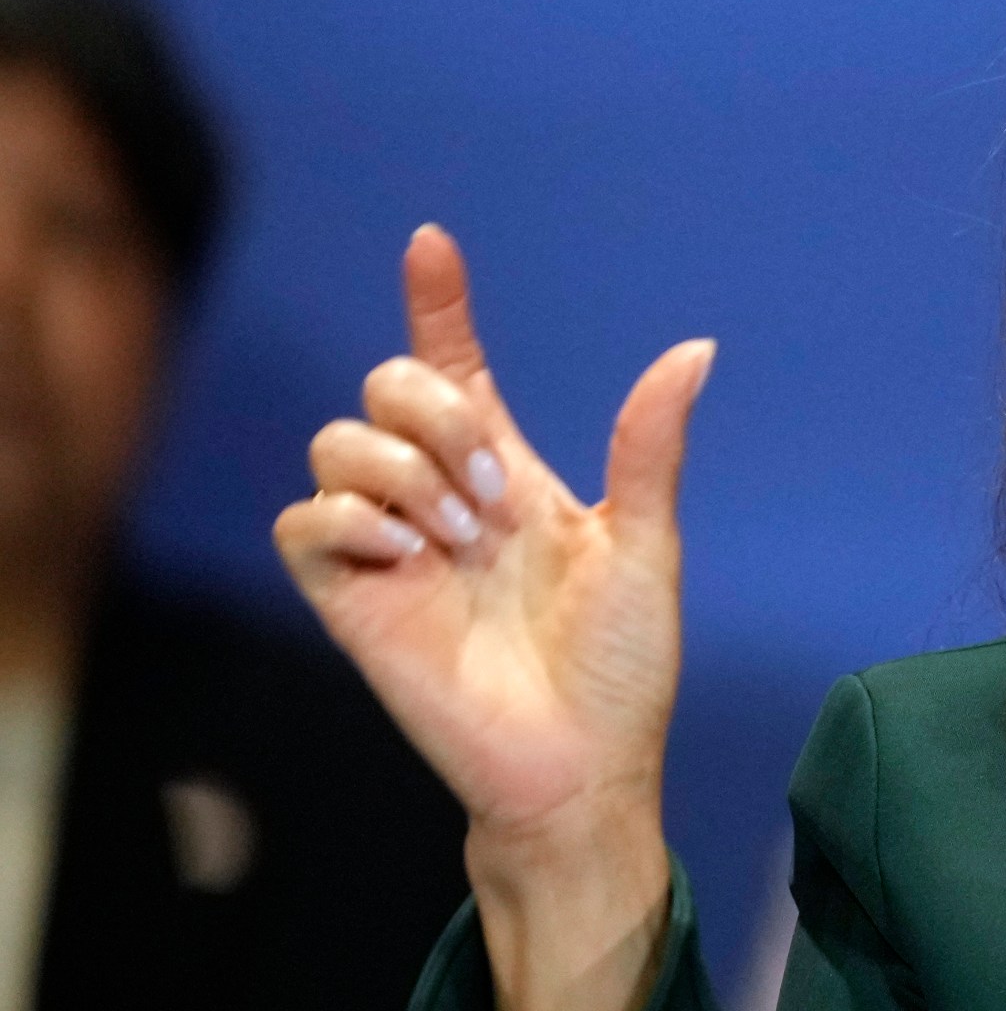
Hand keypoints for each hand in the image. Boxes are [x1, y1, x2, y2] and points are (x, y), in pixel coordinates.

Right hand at [273, 225, 713, 1010]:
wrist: (582, 766)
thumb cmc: (619, 670)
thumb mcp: (645, 546)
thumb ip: (648, 447)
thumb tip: (695, 348)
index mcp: (510, 476)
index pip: (455, 368)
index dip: (438, 306)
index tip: (434, 244)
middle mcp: (441, 499)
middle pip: (384, 385)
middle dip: (433, 413)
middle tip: (494, 500)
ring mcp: (390, 546)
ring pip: (337, 440)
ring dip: (404, 474)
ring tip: (462, 544)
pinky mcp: (349, 597)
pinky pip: (305, 519)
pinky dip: (355, 524)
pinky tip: (411, 564)